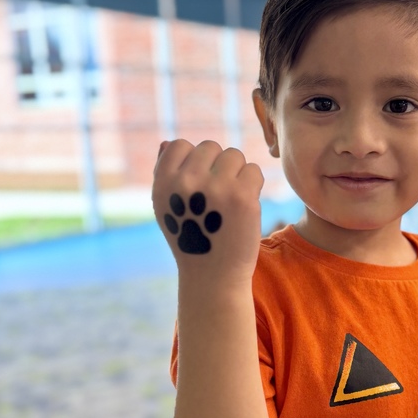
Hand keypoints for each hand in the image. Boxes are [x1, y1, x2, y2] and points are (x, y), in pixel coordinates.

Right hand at [152, 140, 263, 280]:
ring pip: (234, 155)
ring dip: (237, 174)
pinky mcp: (242, 196)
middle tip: (218, 196)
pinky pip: (253, 170)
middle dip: (218, 167)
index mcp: (164, 183)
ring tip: (231, 201)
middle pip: (211, 147)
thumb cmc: (191, 239)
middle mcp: (187, 182)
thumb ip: (165, 174)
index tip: (198, 184)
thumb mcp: (167, 208)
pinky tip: (244, 206)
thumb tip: (167, 142)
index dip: (193, 161)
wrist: (213, 275)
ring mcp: (215, 188)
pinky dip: (253, 185)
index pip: (180, 144)